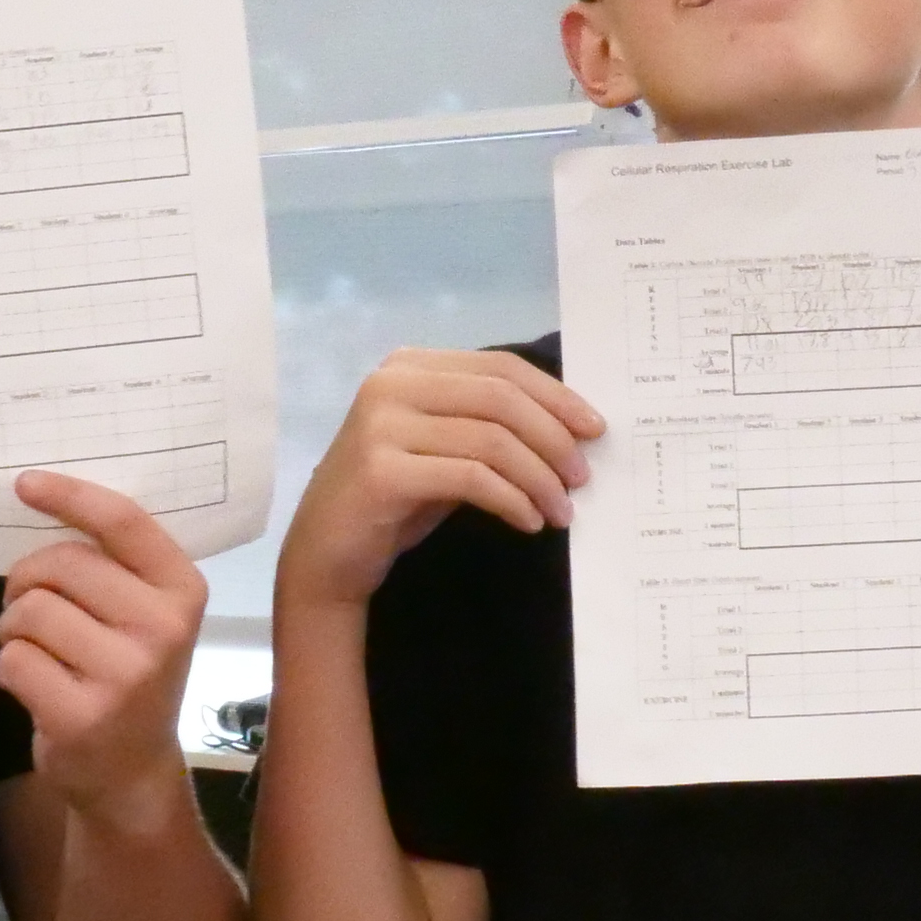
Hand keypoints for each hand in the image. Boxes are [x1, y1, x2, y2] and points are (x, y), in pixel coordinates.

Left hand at [0, 470, 210, 821]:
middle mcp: (162, 628)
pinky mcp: (81, 715)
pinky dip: (9, 669)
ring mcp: (124, 675)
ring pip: (29, 611)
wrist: (132, 773)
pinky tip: (37, 689)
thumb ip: (114, 567)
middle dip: (27, 581)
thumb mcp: (144, 616)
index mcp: (182, 590)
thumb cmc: (128, 677)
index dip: (69, 495)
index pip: (122, 522)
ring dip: (15, 630)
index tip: (25, 484)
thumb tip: (41, 499)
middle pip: (59, 564)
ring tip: (39, 653)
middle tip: (31, 607)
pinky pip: (12, 660)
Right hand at [272, 348, 602, 611]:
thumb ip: (488, 426)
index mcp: (410, 366)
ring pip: (492, 440)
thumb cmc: (393, 502)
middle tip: (582, 478)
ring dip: (539, 478)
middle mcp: (391, 383)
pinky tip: (529, 521)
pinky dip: (512, 500)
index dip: (556, 396)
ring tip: (561, 510)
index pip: (501, 368)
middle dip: (554, 439)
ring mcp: (382, 424)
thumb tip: (571, 428)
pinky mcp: (382, 470)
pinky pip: (471, 478)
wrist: (325, 555)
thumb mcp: (444, 449)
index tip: (594, 430)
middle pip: (501, 398)